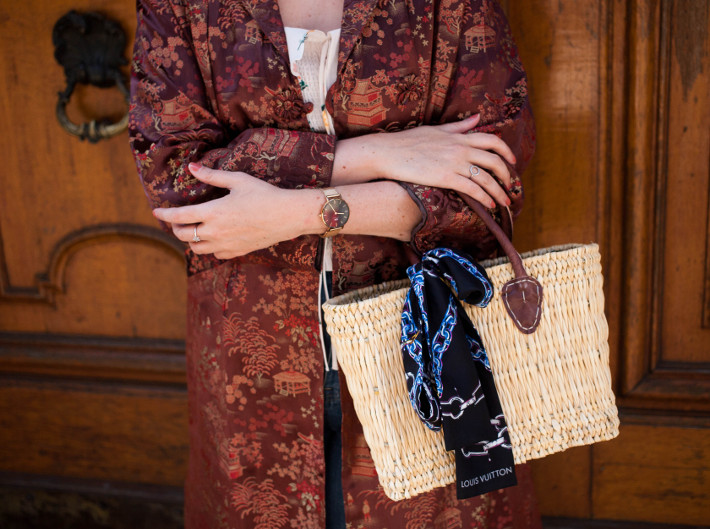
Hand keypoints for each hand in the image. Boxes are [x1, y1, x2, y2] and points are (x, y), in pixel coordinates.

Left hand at [152, 163, 318, 258]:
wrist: (287, 216)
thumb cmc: (264, 194)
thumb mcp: (237, 180)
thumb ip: (211, 175)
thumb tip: (191, 167)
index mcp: (213, 212)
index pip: (179, 217)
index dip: (164, 215)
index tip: (156, 212)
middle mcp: (215, 232)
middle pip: (184, 235)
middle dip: (176, 228)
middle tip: (176, 220)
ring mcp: (226, 245)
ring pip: (196, 249)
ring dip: (190, 240)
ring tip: (192, 230)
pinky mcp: (237, 252)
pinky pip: (214, 254)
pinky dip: (208, 248)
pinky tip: (213, 239)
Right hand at [333, 114, 515, 207]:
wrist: (389, 152)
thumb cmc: (409, 141)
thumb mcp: (437, 129)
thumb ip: (459, 126)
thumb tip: (477, 118)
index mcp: (460, 137)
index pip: (492, 141)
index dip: (507, 152)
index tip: (513, 162)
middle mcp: (461, 148)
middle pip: (495, 161)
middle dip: (507, 175)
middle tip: (511, 187)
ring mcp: (454, 163)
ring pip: (486, 178)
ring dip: (499, 191)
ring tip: (504, 202)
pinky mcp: (446, 177)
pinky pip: (472, 189)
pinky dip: (484, 198)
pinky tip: (489, 206)